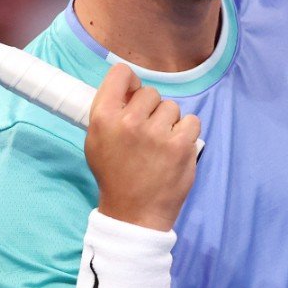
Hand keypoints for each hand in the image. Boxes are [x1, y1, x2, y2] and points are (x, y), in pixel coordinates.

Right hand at [86, 64, 201, 231]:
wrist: (133, 213)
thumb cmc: (114, 175)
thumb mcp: (96, 141)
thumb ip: (109, 111)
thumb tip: (130, 87)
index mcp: (104, 118)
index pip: (121, 74)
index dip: (130, 82)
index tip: (133, 96)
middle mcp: (129, 122)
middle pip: (150, 93)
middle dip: (151, 110)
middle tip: (146, 134)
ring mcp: (157, 134)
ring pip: (172, 107)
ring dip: (169, 123)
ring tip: (160, 145)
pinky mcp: (181, 145)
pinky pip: (191, 121)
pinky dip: (186, 134)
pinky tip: (175, 149)